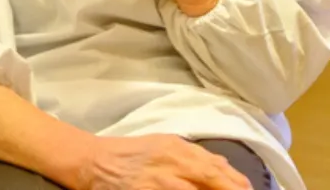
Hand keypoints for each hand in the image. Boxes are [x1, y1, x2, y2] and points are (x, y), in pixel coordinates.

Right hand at [76, 134, 251, 189]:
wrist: (94, 161)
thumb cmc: (131, 153)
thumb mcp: (164, 144)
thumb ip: (192, 155)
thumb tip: (222, 166)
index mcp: (178, 147)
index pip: (215, 166)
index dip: (236, 181)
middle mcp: (171, 162)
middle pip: (210, 178)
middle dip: (231, 189)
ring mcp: (159, 181)